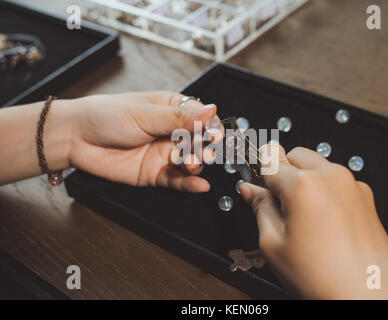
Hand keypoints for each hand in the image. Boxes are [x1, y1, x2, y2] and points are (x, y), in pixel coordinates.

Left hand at [62, 91, 216, 191]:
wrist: (77, 138)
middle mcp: (172, 133)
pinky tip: (198, 185)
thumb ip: (180, 118)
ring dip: (195, 165)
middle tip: (201, 152)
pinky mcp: (156, 173)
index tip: (214, 135)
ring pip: (191, 163)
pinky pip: (177, 180)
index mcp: (172, 110)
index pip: (202, 118)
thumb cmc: (107, 116)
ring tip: (188, 164)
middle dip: (203, 149)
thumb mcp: (146, 114)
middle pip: (200, 142)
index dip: (211, 127)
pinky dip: (189, 184)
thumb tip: (211, 110)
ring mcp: (164, 154)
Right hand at [238, 144, 387, 298]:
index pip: (270, 161)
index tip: (256, 179)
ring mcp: (352, 185)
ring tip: (303, 215)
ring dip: (306, 179)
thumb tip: (250, 190)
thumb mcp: (273, 244)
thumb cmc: (322, 277)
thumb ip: (260, 207)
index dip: (258, 172)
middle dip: (284, 172)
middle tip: (279, 202)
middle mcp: (331, 177)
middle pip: (295, 155)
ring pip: (318, 165)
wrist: (363, 298)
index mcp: (303, 185)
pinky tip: (323, 220)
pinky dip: (326, 191)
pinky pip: (338, 181)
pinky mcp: (366, 197)